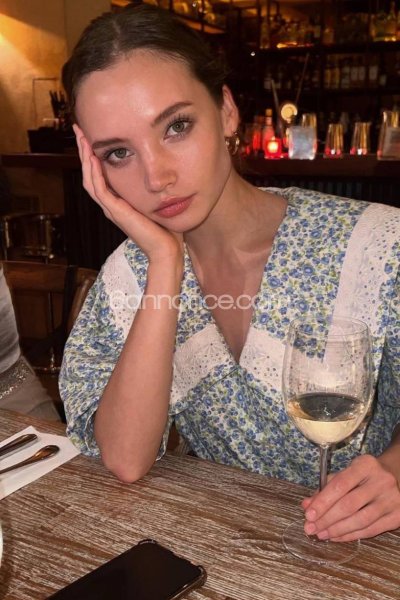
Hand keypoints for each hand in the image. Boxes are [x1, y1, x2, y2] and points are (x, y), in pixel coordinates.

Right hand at [73, 125, 182, 263]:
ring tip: (81, 138)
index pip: (100, 175)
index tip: (92, 135)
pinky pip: (100, 190)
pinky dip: (95, 174)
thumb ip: (153, 190)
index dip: (94, 155)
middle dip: (84, 151)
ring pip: (90, 180)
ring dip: (85, 158)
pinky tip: (93, 158)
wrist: (166, 251)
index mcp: (119, 203)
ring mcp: (112, 210)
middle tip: (78, 129)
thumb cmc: (166, 231)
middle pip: (90, 174)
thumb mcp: (157, 203)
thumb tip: (162, 172)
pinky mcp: (116, 213)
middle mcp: (111, 206)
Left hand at [301, 454, 399, 541]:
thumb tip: (306, 505)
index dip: (323, 502)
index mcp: (366, 465)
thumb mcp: (346, 473)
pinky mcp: (397, 516)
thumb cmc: (365, 475)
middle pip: (349, 505)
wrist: (397, 476)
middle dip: (327, 519)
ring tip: (321, 534)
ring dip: (337, 530)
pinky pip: (371, 530)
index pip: (340, 485)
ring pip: (361, 520)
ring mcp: (392, 499)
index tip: (308, 514)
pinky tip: (337, 537)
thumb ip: (326, 488)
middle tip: (310, 528)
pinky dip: (352, 536)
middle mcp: (381, 481)